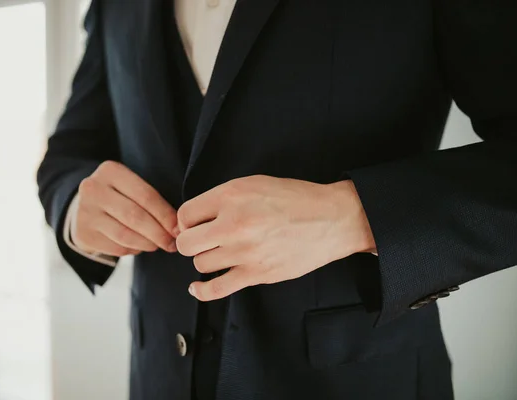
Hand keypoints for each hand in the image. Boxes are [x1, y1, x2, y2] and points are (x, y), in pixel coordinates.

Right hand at [71, 161, 178, 256]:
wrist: (85, 205)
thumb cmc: (120, 195)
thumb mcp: (132, 186)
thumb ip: (153, 201)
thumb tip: (177, 228)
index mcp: (111, 171)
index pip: (146, 195)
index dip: (166, 215)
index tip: (179, 229)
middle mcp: (93, 189)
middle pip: (135, 216)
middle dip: (158, 233)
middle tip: (172, 243)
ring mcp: (85, 212)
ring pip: (125, 235)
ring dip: (148, 244)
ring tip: (158, 245)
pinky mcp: (83, 234)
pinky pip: (116, 248)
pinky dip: (133, 249)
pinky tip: (139, 245)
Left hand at [176, 176, 374, 300]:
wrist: (331, 219)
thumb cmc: (294, 199)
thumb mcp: (254, 183)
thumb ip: (222, 198)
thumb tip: (194, 219)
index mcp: (231, 196)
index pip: (185, 215)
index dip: (186, 221)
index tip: (196, 224)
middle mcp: (234, 224)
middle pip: (186, 243)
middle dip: (191, 242)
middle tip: (204, 239)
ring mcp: (245, 252)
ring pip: (201, 264)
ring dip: (207, 259)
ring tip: (221, 252)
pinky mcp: (257, 274)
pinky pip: (216, 289)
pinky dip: (202, 291)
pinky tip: (197, 287)